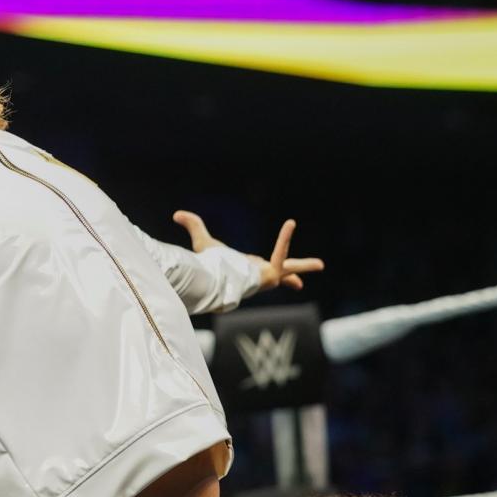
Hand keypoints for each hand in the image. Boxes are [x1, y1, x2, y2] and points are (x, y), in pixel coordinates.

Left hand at [173, 210, 323, 291]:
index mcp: (245, 272)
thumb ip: (193, 226)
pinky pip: (280, 254)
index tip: (264, 266)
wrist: (212, 281)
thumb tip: (176, 214)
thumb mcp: (202, 241)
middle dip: (291, 276)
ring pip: (288, 270)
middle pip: (277, 275)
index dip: (260, 265)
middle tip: (300, 283)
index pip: (256, 268)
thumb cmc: (207, 266)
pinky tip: (290, 223)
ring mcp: (265, 277)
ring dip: (303, 266)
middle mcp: (256, 277)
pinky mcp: (269, 275)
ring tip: (320, 265)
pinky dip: (283, 238)